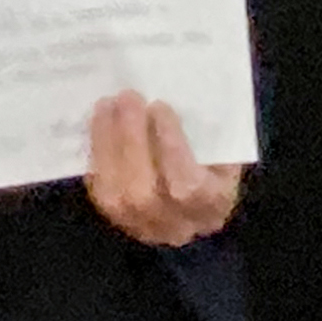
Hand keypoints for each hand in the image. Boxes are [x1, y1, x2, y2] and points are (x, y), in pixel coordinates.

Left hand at [84, 91, 242, 245]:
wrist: (198, 204)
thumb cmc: (215, 164)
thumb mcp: (224, 148)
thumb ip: (208, 129)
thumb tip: (179, 91)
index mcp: (214, 205)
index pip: (188, 186)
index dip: (170, 146)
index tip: (160, 107)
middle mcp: (178, 226)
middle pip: (144, 196)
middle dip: (131, 141)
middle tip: (128, 97)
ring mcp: (144, 229)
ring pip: (116, 197)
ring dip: (106, 144)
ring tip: (108, 104)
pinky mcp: (118, 221)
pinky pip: (100, 191)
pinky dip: (96, 154)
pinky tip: (98, 122)